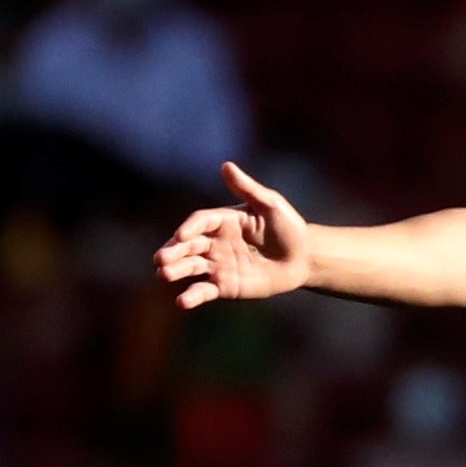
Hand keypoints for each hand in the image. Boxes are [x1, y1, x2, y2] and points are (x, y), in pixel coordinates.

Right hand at [154, 162, 312, 307]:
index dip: (189, 228)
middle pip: (187, 246)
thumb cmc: (289, 227)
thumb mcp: (271, 205)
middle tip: (160, 259)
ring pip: (190, 267)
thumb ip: (248, 189)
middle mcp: (215, 242)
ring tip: (163, 275)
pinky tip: (182, 301)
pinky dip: (191, 296)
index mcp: (223, 221)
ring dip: (175, 271)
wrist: (305, 258)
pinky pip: (204, 290)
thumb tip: (226, 165)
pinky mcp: (224, 286)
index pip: (200, 223)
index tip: (182, 236)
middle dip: (172, 252)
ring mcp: (218, 264)